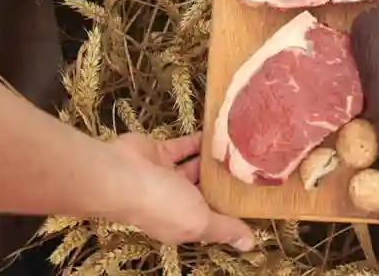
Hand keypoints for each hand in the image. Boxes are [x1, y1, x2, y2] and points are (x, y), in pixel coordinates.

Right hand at [109, 132, 255, 250]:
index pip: (213, 220)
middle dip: (225, 183)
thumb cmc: (162, 203)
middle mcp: (175, 203)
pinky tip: (219, 133)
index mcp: (184, 223)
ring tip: (240, 148)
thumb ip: (225, 229)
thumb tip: (249, 246)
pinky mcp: (158, 153)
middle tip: (254, 166)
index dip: (232, 211)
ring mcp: (165, 177)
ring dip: (213, 161)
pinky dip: (198, 141)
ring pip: (195, 169)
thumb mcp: (199, 222)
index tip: (258, 195)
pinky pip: (183, 147)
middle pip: (206, 193)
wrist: (120, 175)